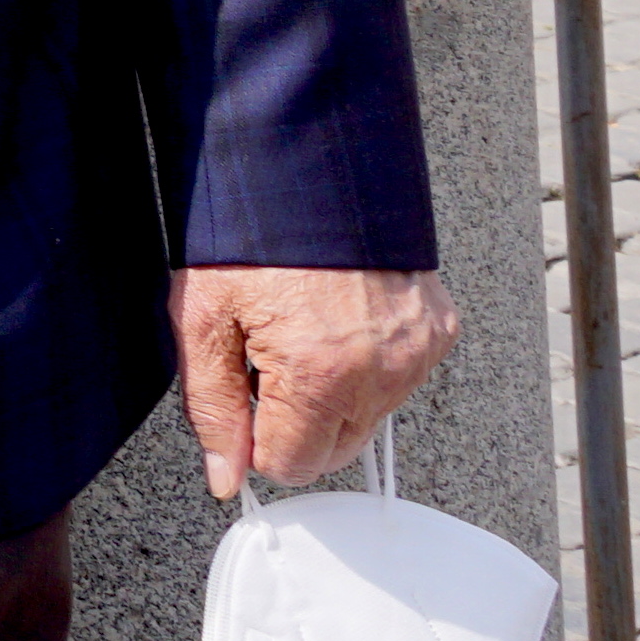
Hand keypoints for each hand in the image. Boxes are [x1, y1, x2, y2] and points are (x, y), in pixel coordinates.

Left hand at [175, 264, 459, 495]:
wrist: (304, 165)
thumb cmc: (247, 236)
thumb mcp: (203, 319)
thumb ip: (212, 407)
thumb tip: (225, 475)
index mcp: (319, 374)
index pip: (291, 464)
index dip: (255, 438)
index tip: (242, 400)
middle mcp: (380, 371)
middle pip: (333, 448)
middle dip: (293, 420)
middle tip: (264, 360)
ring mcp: (415, 351)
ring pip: (367, 417)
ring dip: (331, 393)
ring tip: (299, 330)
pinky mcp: (437, 330)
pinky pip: (398, 378)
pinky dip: (366, 363)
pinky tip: (335, 319)